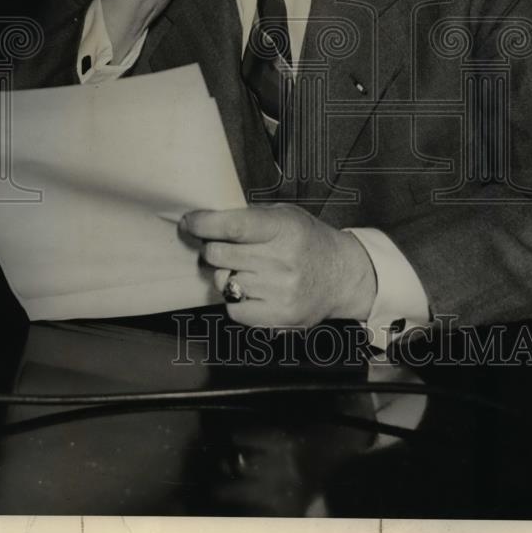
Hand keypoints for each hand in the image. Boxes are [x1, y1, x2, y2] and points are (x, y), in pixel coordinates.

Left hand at [181, 203, 377, 327]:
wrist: (342, 275)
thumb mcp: (286, 215)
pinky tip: (254, 290)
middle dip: (214, 249)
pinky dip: (236, 299)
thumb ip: (249, 217)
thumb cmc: (307, 240)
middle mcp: (283, 261)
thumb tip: (204, 220)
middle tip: (225, 248)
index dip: (204, 224)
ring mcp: (281, 292)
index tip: (189, 222)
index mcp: (284, 228)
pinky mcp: (278, 318)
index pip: (233, 226)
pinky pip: (233, 309)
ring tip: (248, 270)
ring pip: (222, 282)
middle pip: (218, 255)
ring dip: (226, 275)